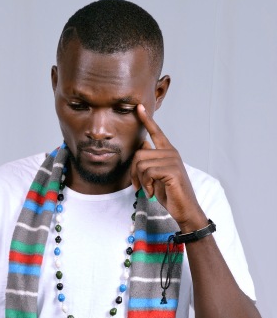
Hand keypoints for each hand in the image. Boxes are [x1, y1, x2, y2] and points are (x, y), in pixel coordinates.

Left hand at [130, 104, 206, 230]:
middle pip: (139, 153)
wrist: (184, 209)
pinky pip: (147, 172)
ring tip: (148, 190)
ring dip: (140, 180)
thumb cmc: (170, 194)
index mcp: (168, 152)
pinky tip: (153, 192)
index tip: (139, 108)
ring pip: (141, 164)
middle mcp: (171, 153)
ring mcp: (173, 160)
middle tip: (139, 186)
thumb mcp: (156, 175)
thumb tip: (142, 145)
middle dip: (133, 173)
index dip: (147, 120)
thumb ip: (150, 160)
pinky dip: (146, 184)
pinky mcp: (172, 170)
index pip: (156, 132)